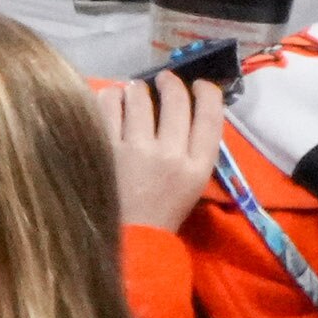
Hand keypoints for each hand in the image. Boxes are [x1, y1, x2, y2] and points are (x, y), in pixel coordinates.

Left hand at [94, 69, 232, 232]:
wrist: (131, 238)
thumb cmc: (164, 207)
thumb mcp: (193, 181)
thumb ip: (194, 145)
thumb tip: (187, 100)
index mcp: (198, 167)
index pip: (210, 115)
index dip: (206, 92)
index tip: (197, 84)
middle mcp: (170, 155)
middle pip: (175, 98)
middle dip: (169, 82)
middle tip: (161, 80)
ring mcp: (136, 151)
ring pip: (138, 95)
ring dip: (136, 89)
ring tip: (133, 93)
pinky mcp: (106, 149)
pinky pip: (108, 105)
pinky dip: (111, 97)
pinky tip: (113, 102)